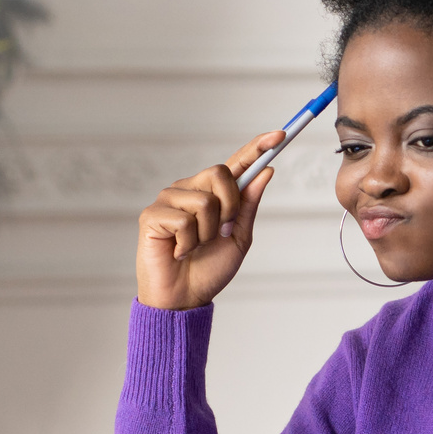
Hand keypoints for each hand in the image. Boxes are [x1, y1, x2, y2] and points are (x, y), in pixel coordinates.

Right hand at [135, 134, 278, 310]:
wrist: (184, 298)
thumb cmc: (208, 269)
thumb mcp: (239, 238)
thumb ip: (249, 205)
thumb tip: (266, 171)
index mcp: (213, 193)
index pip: (236, 163)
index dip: (257, 147)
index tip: (280, 135)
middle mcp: (190, 189)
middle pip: (220, 172)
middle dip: (230, 206)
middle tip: (222, 233)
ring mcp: (169, 200)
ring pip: (204, 200)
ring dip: (208, 232)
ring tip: (195, 247)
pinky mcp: (152, 215)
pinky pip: (183, 220)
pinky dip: (188, 243)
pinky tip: (178, 252)